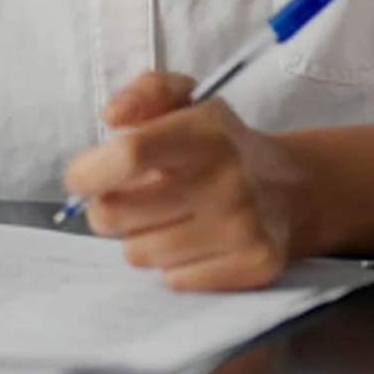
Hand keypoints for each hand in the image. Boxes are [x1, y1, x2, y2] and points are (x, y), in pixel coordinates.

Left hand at [63, 70, 305, 290]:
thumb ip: (143, 93)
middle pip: (118, 214)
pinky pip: (173, 280)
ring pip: (139, 252)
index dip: (90, 171)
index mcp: (205, 132)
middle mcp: (227, 181)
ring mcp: (243, 229)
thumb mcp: (185, 97)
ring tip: (165, 216)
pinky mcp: (255, 268)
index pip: (131, 155)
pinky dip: (172, 264)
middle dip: (106, 207)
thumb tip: (110, 117)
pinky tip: (193, 240)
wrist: (291, 186)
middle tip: (122, 197)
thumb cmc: (218, 140)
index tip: (82, 177)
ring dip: (140, 236)